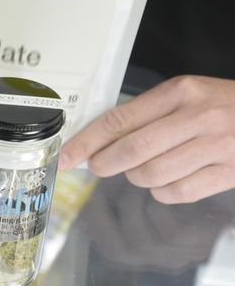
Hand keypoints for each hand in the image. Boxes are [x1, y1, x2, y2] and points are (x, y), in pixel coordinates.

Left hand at [60, 75, 234, 203]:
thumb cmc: (223, 105)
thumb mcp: (187, 95)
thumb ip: (146, 114)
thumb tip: (98, 141)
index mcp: (180, 92)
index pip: (120, 119)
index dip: (86, 142)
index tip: (66, 156)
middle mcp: (197, 117)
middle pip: (132, 151)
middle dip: (105, 163)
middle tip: (98, 166)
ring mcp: (216, 146)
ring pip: (152, 175)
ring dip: (136, 177)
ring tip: (141, 169)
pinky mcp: (229, 172)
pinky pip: (177, 193)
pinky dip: (162, 192)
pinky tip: (166, 180)